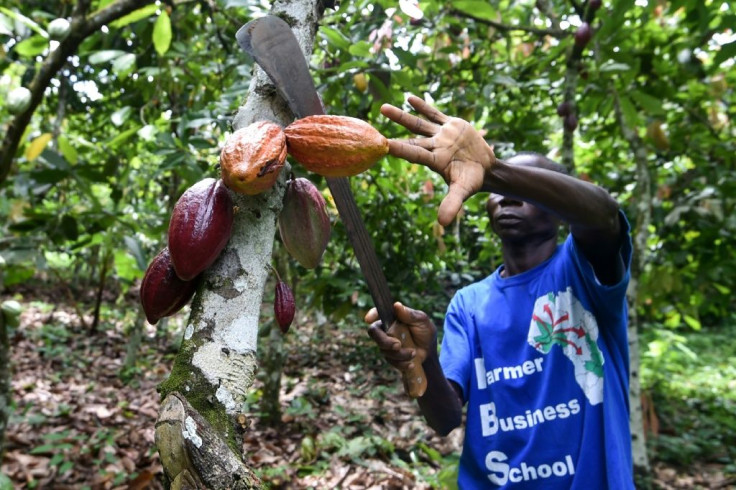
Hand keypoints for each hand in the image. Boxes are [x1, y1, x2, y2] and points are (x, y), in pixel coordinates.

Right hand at [365, 302, 436, 372]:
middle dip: (384, 341)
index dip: (371, 314)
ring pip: (384, 350)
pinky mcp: (390, 356)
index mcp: (392, 317)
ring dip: (399, 354)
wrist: (430, 351)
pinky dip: (401, 364)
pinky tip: (411, 364)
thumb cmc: (425, 331)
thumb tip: (396, 305)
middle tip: (397, 345)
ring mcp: (387, 343)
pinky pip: (391, 361)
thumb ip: (410, 314)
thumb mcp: (422, 320)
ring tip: (414, 353)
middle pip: (374, 333)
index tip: (368, 319)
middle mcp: (386, 329)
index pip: (378, 313)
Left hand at [381, 95, 496, 225]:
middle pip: (411, 136)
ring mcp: (440, 135)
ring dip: (401, 116)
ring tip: (383, 108)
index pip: (414, 153)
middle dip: (394, 130)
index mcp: (434, 160)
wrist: (486, 168)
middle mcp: (434, 146)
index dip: (400, 148)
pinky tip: (409, 98)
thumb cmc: (472, 181)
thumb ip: (451, 203)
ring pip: (418, 123)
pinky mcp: (450, 125)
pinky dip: (423, 106)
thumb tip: (442, 223)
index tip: (383, 144)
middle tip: (375, 126)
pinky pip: (434, 113)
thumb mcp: (463, 191)